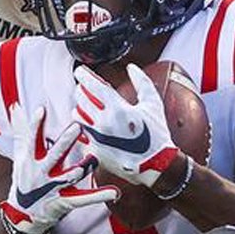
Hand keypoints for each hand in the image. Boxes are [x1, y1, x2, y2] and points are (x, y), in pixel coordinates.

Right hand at [0, 105, 115, 233]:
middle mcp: (41, 174)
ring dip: (81, 168)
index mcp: (31, 161)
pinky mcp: (64, 201)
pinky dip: (99, 195)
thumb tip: (15, 105)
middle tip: (76, 127)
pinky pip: (83, 198)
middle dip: (64, 143)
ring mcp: (53, 189)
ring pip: (68, 177)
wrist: (22, 216)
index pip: (32, 140)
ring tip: (93, 159)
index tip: (41, 110)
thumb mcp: (21, 156)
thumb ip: (21, 131)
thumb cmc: (24, 180)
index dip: (35, 126)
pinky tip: (115, 192)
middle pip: (53, 156)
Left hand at [72, 64, 182, 188]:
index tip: (80, 72)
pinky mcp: (95, 152)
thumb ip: (142, 82)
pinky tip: (89, 124)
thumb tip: (132, 68)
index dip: (84, 76)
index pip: (93, 86)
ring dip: (80, 108)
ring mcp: (98, 139)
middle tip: (84, 88)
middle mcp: (104, 123)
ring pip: (77, 116)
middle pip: (81, 99)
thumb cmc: (157, 135)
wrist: (156, 165)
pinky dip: (83, 127)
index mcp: (118, 109)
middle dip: (81, 90)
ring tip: (86, 106)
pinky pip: (81, 135)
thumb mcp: (153, 104)